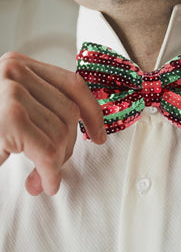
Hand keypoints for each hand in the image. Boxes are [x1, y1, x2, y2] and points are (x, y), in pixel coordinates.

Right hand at [0, 52, 105, 195]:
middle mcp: (16, 71)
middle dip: (68, 146)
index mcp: (21, 66)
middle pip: (69, 113)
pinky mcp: (8, 118)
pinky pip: (47, 151)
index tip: (100, 136)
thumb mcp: (13, 109)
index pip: (74, 85)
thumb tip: (78, 136)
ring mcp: (10, 92)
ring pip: (61, 132)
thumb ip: (41, 112)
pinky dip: (50, 172)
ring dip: (57, 162)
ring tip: (42, 177)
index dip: (93, 112)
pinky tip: (45, 185)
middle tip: (54, 167)